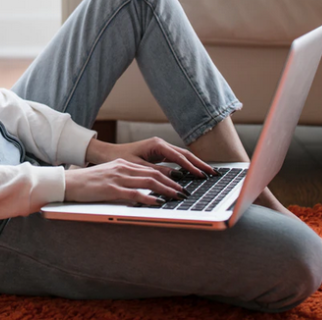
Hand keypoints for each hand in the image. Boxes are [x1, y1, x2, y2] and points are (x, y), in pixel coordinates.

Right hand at [64, 158, 189, 204]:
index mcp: (123, 164)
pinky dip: (149, 198)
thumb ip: (124, 180)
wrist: (68, 182)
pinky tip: (158, 202)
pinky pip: (134, 193)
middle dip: (172, 183)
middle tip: (185, 192)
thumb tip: (141, 190)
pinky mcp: (111, 189)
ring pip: (148, 182)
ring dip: (166, 190)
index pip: (150, 169)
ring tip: (178, 197)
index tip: (179, 184)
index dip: (168, 176)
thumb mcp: (108, 176)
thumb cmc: (87, 183)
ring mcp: (117, 178)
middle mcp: (123, 168)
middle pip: (153, 174)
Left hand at [85, 136, 218, 180]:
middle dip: (200, 164)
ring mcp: (161, 148)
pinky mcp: (159, 153)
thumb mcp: (138, 167)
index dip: (191, 167)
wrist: (108, 153)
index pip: (179, 157)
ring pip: (182, 156)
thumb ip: (157, 171)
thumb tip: (177, 177)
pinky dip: (187, 165)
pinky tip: (195, 172)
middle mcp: (161, 144)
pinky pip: (177, 159)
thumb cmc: (119, 159)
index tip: (202, 175)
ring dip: (195, 164)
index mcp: (156, 145)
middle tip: (213, 173)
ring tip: (209, 173)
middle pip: (185, 154)